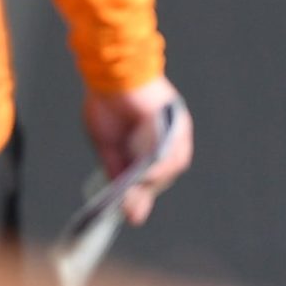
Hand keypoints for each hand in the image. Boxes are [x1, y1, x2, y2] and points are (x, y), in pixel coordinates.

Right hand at [83, 75, 191, 224]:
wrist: (110, 72)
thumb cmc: (108, 103)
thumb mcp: (109, 146)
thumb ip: (118, 172)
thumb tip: (123, 205)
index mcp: (156, 138)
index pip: (156, 173)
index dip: (144, 193)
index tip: (132, 213)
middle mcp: (172, 134)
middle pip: (165, 173)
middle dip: (146, 193)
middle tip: (131, 212)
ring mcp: (177, 128)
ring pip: (171, 166)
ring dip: (152, 184)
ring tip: (133, 199)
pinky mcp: (177, 121)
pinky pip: (172, 153)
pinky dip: (158, 169)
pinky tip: (143, 178)